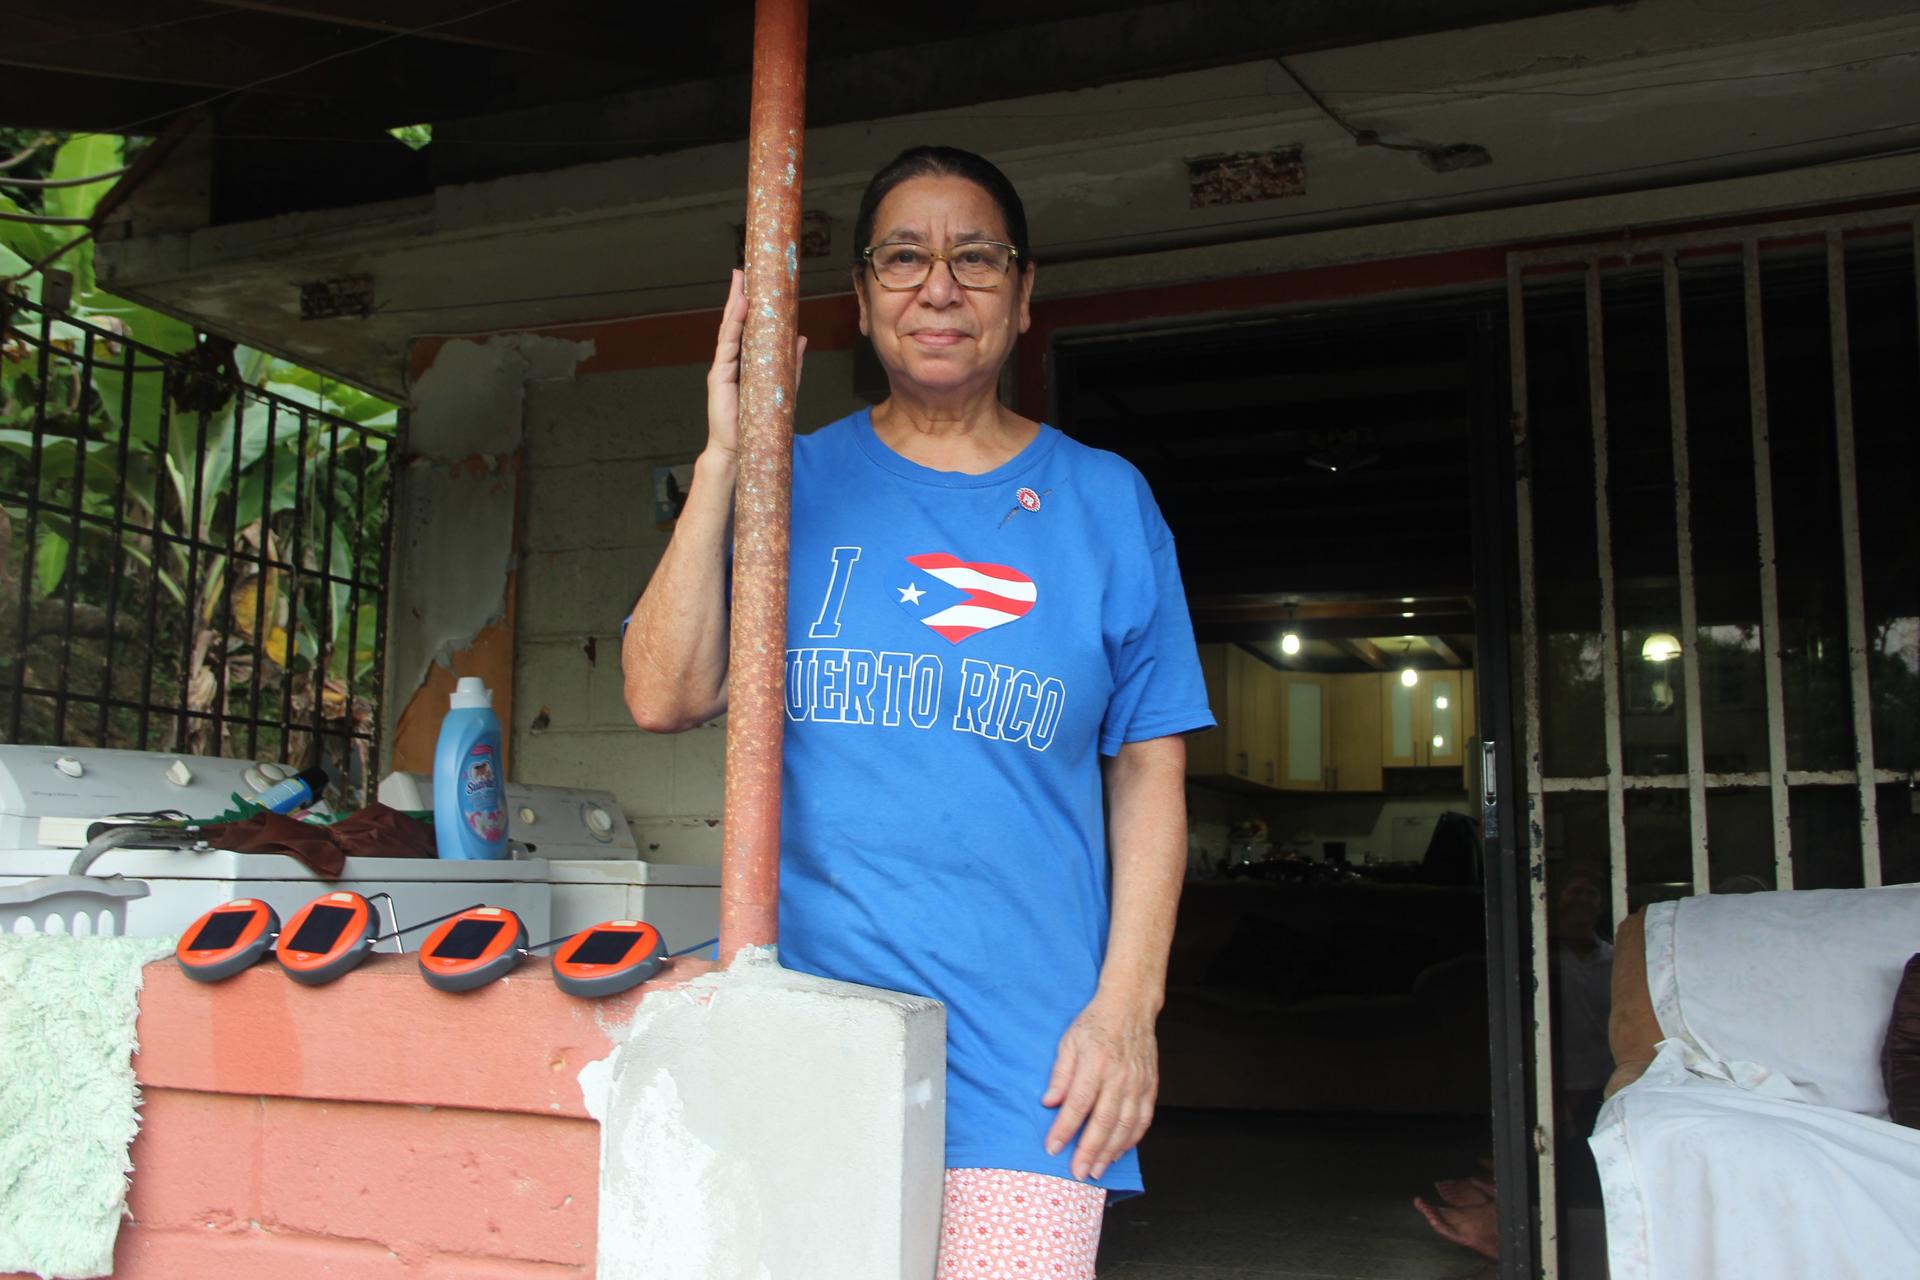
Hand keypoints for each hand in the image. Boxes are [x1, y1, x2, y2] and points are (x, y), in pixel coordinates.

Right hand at [704, 269, 806, 464]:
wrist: (741, 448)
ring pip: (729, 329)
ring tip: (740, 282)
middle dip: (738, 296)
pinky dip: (733, 324)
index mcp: (745, 362)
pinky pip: (727, 344)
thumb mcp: (782, 387)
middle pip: (734, 323)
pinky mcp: (719, 375)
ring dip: (734, 304)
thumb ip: (790, 363)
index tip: (754, 282)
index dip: (749, 305)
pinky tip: (739, 307)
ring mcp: (723, 367)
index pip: (746, 328)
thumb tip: (801, 338)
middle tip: (741, 271)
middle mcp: (732, 361)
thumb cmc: (759, 421)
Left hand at [1041, 992, 1159, 1181]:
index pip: (1078, 1103)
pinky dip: (1131, 1140)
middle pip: (1103, 1121)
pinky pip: (1143, 1119)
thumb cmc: (1096, 1023)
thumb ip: (1060, 1074)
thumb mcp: (1069, 1041)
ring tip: (1097, 1170)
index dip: (1064, 1129)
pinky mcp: (1150, 1086)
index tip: (1052, 1148)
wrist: (1131, 1006)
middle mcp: (1119, 1076)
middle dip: (1089, 1150)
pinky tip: (1118, 1152)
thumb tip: (1048, 1103)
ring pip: (1125, 1125)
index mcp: (1095, 1062)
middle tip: (1077, 1172)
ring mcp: (1138, 1082)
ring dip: (1110, 1151)